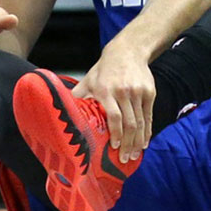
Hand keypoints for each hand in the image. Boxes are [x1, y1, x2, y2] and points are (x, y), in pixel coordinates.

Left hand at [72, 43, 154, 163]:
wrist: (128, 50)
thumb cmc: (104, 69)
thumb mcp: (89, 79)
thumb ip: (78, 96)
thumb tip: (61, 112)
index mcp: (106, 90)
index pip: (114, 116)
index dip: (115, 133)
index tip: (113, 147)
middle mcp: (124, 92)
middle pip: (129, 123)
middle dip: (127, 144)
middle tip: (124, 160)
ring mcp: (138, 92)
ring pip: (140, 122)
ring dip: (137, 141)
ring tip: (133, 156)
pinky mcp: (149, 93)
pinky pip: (148, 116)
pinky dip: (147, 131)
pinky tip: (144, 143)